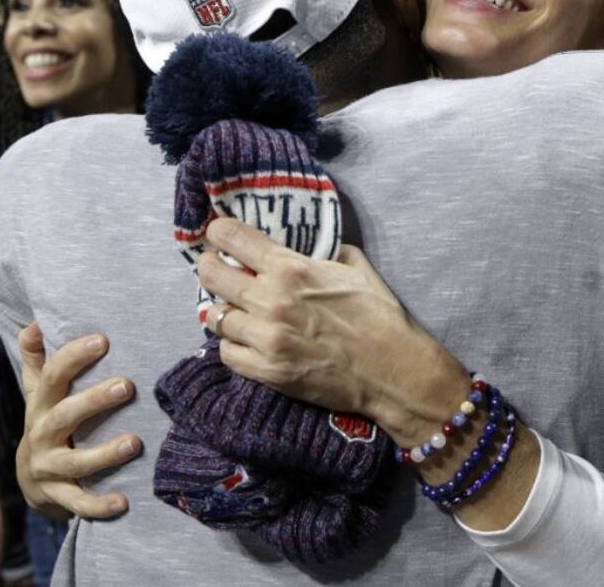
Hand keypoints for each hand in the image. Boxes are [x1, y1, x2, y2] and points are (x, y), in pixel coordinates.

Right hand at [17, 323, 141, 520]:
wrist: (31, 478)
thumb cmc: (48, 421)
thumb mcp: (38, 391)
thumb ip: (38, 357)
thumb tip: (38, 321)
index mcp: (41, 405)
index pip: (53, 376)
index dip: (74, 356)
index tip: (103, 340)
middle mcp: (41, 434)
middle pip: (65, 415)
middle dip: (94, 400)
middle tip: (127, 386)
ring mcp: (48, 468)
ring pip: (75, 462)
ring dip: (105, 453)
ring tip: (135, 443)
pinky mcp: (58, 497)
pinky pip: (78, 502)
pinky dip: (99, 504)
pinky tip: (124, 502)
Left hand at [198, 218, 470, 446]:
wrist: (394, 370)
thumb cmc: (379, 316)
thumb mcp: (356, 266)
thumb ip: (322, 252)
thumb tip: (303, 247)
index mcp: (293, 269)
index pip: (234, 239)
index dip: (219, 232)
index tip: (217, 232)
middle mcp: (272, 301)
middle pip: (212, 275)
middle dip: (209, 267)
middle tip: (214, 268)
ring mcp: (267, 339)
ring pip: (216, 317)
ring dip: (224, 309)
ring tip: (234, 308)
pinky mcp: (267, 371)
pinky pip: (227, 352)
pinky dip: (233, 344)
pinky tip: (246, 340)